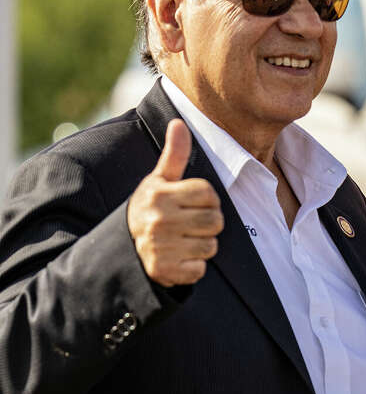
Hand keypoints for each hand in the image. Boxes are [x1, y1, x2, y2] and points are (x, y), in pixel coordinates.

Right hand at [126, 119, 222, 286]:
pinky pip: (199, 269)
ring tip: (182, 240)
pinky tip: (178, 259)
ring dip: (202, 246)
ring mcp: (159, 246)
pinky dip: (193, 267)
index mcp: (159, 194)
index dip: (206, 199)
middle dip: (208, 223)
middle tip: (189, 224)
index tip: (190, 203)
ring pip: (210, 246)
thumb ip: (174, 154)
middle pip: (215, 220)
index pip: (209, 194)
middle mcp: (158, 219)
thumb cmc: (151, 208)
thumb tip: (178, 122)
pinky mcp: (163, 271)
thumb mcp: (159, 180)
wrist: (122, 249)